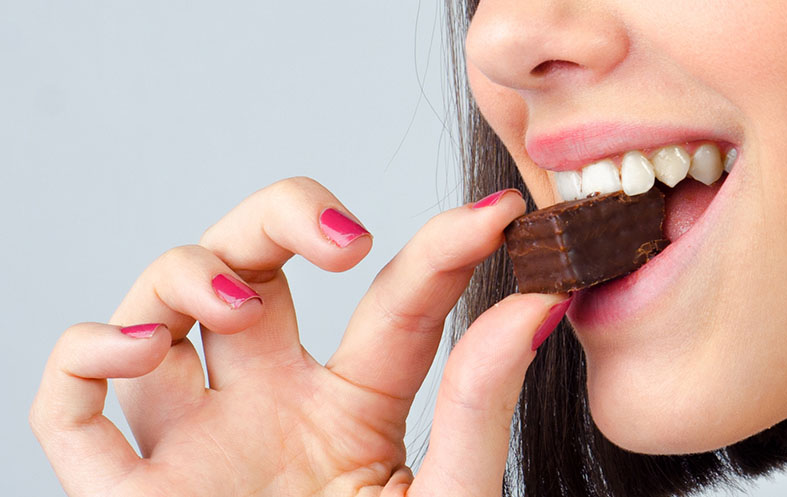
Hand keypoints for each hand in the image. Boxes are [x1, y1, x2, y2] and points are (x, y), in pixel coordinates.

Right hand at [30, 177, 566, 496]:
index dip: (442, 248)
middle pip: (252, 261)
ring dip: (184, 272)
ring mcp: (196, 442)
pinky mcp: (130, 496)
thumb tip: (541, 298)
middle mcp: (270, 405)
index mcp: (357, 407)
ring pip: (157, 308)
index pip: (393, 302)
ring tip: (238, 305)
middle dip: (279, 215)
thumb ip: (483, 405)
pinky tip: (137, 351)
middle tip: (339, 237)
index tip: (498, 217)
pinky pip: (67, 411)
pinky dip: (79, 357)